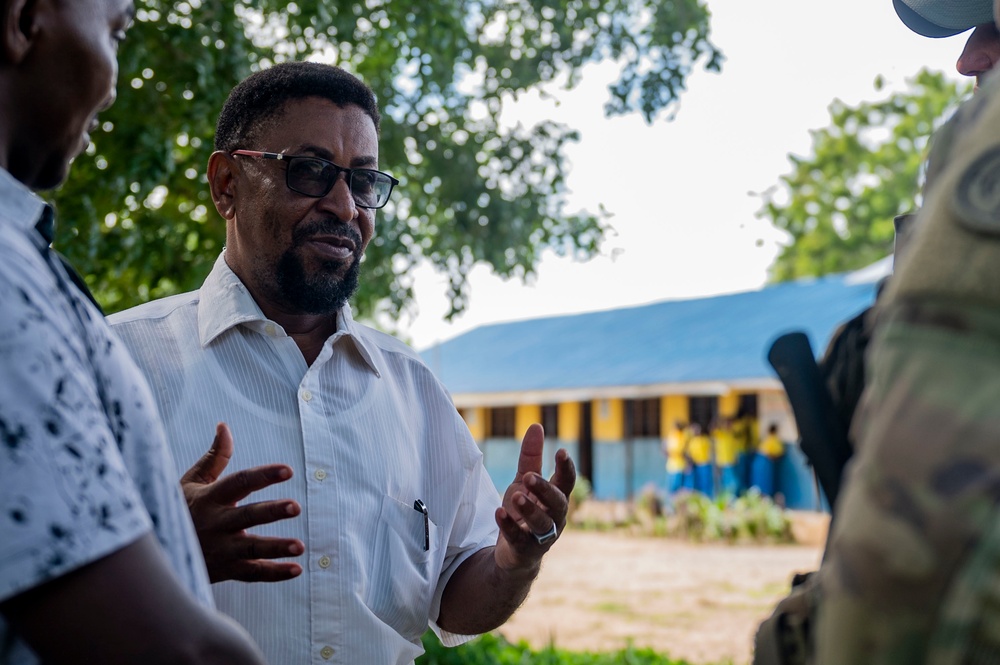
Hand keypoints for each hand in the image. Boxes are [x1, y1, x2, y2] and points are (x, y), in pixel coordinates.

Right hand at [181, 423, 303, 582]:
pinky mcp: (224, 570)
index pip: (240, 483)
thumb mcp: (191, 482)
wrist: (156, 553)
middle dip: (271, 512)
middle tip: (296, 507)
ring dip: (275, 548)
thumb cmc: (180, 510)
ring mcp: (220, 549)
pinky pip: (251, 574)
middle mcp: (215, 524)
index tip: (288, 470)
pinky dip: (274, 573)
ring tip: (300, 545)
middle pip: (246, 517)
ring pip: (250, 549)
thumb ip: (215, 457)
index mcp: (210, 499)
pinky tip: (296, 569)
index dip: (263, 475)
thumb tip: (224, 426)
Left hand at [494, 423, 575, 571]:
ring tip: (515, 496)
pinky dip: (509, 526)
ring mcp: (541, 536)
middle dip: (545, 489)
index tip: (561, 452)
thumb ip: (530, 457)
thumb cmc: (523, 511)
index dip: (566, 468)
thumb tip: (536, 425)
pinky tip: (499, 513)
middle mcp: (554, 518)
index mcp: (556, 498)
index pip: (566, 482)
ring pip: (541, 523)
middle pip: (558, 503)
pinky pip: (519, 539)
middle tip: (528, 476)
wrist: (514, 552)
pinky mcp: (525, 550)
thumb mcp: (523, 482)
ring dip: (529, 509)